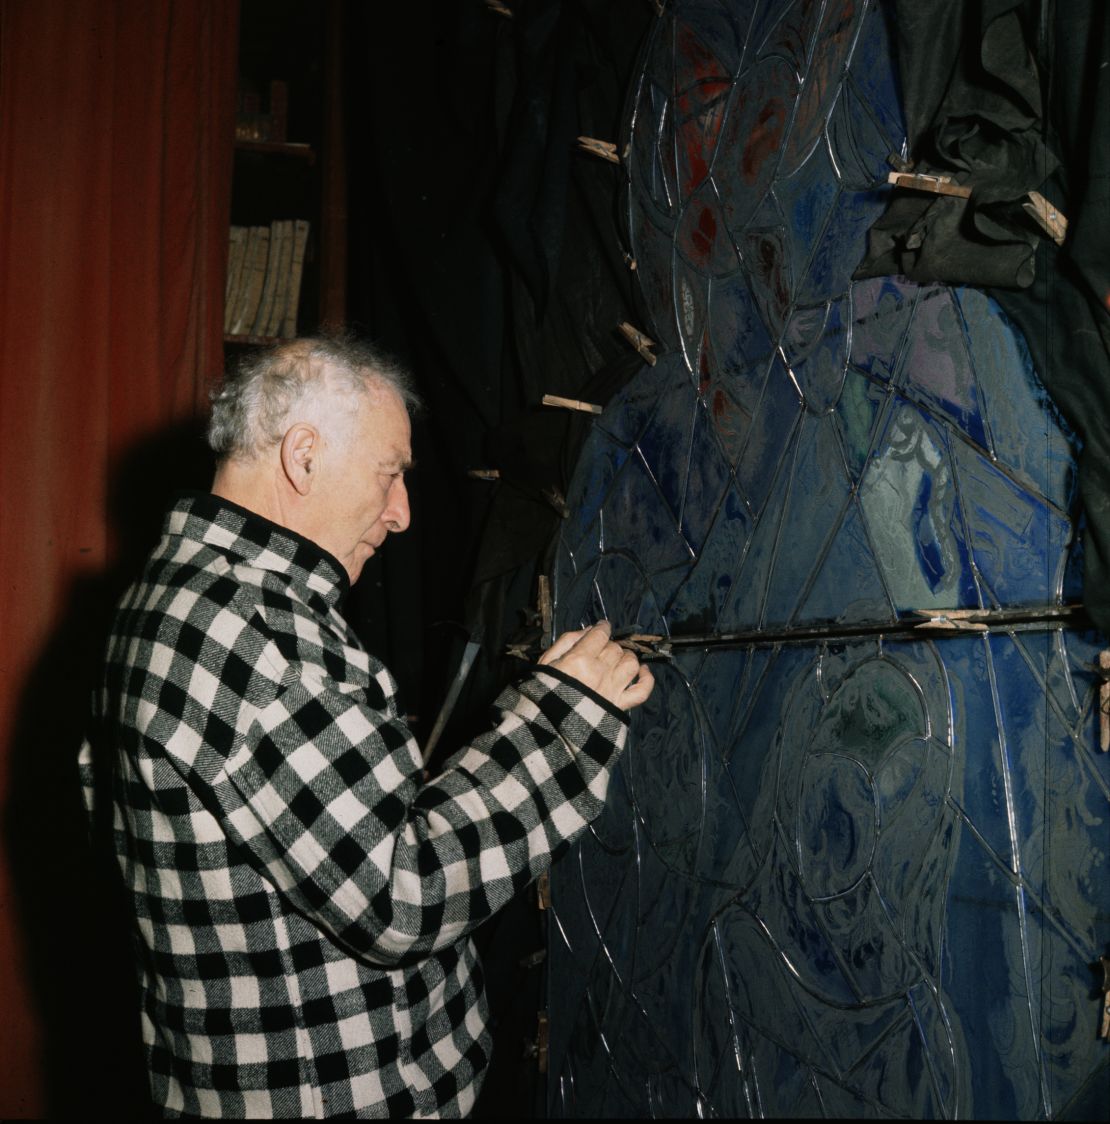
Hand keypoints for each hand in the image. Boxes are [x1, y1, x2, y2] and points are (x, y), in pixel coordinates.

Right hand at [537, 620, 654, 710]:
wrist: (546, 727)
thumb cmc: (543, 692)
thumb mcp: (546, 662)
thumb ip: (567, 641)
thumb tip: (589, 630)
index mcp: (579, 660)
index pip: (600, 635)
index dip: (603, 627)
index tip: (602, 627)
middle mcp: (599, 673)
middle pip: (615, 648)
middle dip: (610, 645)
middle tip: (602, 650)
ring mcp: (612, 690)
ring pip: (631, 664)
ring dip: (626, 657)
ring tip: (618, 659)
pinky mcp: (619, 706)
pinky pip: (641, 691)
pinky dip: (646, 679)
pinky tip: (643, 671)